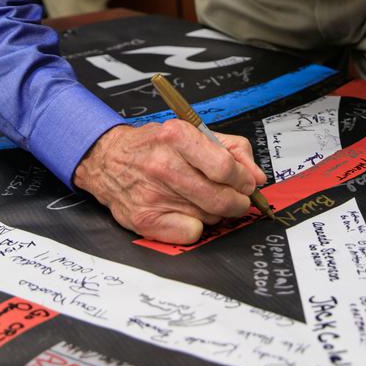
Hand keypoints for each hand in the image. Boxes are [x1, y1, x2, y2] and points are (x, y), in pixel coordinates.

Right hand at [73, 121, 267, 243]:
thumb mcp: (193, 132)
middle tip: (237, 199)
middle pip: (220, 197)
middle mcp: (163, 165)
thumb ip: (232, 149)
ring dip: (216, 212)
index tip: (246, 183)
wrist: (108, 160)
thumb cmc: (155, 145)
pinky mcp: (145, 220)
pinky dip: (196, 226)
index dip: (243, 179)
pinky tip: (187, 212)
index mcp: (177, 136)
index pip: (224, 167)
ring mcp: (152, 195)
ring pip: (209, 217)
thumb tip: (257, 177)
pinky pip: (191, 233)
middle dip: (237, 202)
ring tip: (204, 199)